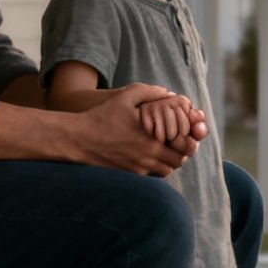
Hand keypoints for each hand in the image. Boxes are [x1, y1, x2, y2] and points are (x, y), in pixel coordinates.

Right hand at [76, 84, 198, 175]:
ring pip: (166, 170)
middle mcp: (148, 155)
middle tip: (174, 141)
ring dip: (168, 160)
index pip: (184, 146)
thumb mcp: (125, 97)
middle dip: (179, 151)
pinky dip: (154, 167)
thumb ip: (149, 92)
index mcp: (152, 137)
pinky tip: (147, 154)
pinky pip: (151, 175)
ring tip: (162, 148)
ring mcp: (139, 167)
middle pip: (178, 161)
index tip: (181, 132)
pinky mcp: (130, 174)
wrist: (80, 139)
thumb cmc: (102, 116)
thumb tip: (168, 92)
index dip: (187, 139)